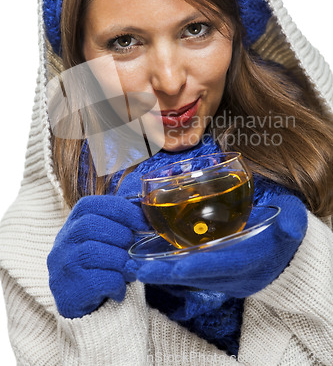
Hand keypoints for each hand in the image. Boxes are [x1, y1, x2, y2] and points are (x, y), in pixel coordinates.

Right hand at [47, 195, 148, 317]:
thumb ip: (122, 219)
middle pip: (89, 225)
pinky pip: (98, 281)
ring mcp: (62, 265)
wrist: (84, 306)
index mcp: (74, 221)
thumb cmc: (103, 262)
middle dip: (120, 235)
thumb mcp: (108, 236)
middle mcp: (63, 240)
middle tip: (133, 248)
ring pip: (93, 252)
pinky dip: (116, 283)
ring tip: (129, 269)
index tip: (143, 222)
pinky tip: (119, 288)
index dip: (121, 210)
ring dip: (120, 260)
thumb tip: (145, 202)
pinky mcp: (68, 291)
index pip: (92, 205)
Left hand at [136, 194, 307, 296]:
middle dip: (167, 273)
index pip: (221, 265)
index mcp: (252, 261)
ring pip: (191, 278)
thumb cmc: (285, 228)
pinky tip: (152, 262)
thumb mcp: (292, 218)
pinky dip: (172, 270)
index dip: (197, 266)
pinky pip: (192, 275)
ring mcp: (227, 279)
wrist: (288, 252)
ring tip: (135, 266)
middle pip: (198, 276)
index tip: (172, 266)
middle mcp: (237, 276)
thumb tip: (291, 228)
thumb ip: (292, 222)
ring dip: (163, 273)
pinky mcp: (219, 276)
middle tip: (137, 268)